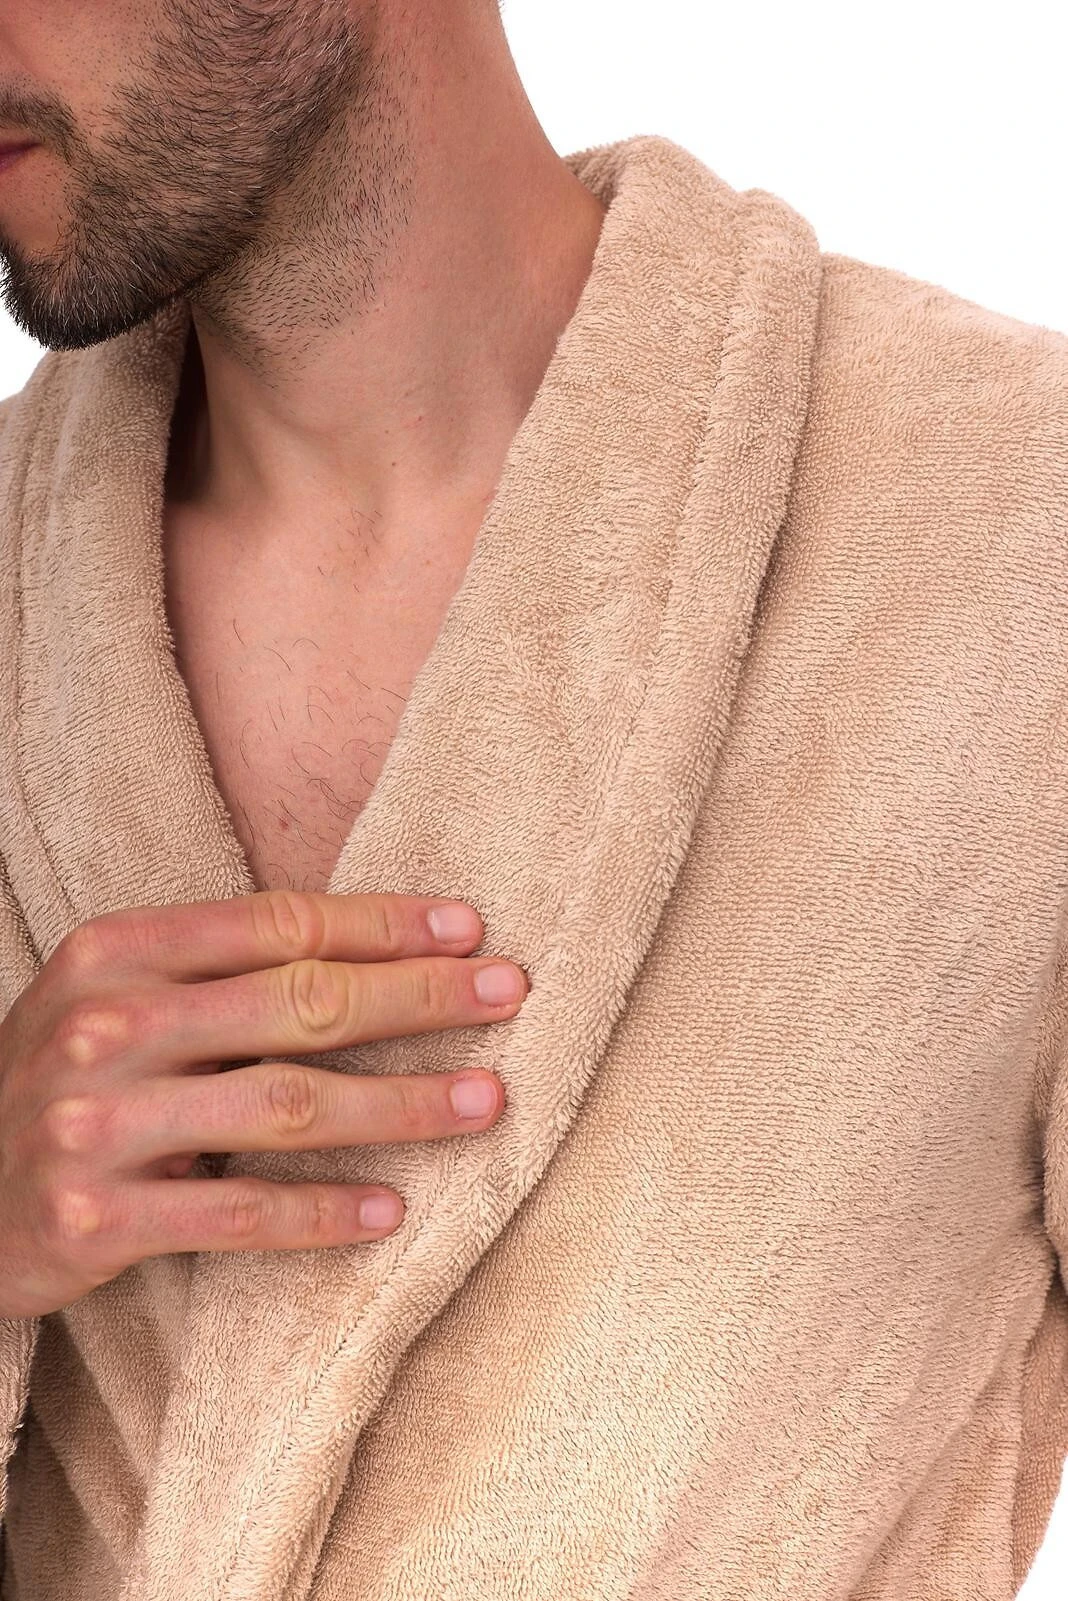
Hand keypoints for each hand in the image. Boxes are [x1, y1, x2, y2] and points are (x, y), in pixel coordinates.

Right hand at [0, 890, 527, 1317]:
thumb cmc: (62, 1080)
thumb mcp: (113, 999)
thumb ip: (214, 971)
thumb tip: (372, 952)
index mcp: (115, 951)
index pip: (278, 922)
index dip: (383, 923)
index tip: (469, 929)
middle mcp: (106, 1026)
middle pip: (301, 1001)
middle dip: (419, 997)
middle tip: (510, 996)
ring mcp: (96, 1123)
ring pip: (288, 1105)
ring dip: (402, 1103)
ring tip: (485, 1102)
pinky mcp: (95, 1219)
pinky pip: (239, 1212)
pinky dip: (323, 1212)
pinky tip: (392, 1209)